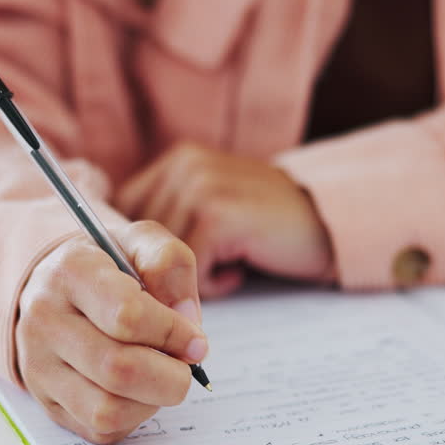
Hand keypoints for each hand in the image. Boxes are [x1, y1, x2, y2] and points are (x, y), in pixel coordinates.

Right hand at [16, 221, 207, 444]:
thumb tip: (188, 322)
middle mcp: (45, 321)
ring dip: (152, 400)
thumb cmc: (107, 267)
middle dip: (171, 376)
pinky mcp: (47, 402)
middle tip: (184, 365)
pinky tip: (138, 391)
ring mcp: (39, 366)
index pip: (127, 315)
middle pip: (119, 370)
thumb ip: (170, 266)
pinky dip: (133, 417)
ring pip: (107, 408)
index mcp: (70, 272)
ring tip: (160, 376)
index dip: (173, 333)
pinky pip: (100, 428)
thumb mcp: (140, 243)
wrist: (54, 287)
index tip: (195, 340)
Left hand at [115, 142, 333, 297]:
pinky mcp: (217, 215)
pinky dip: (215, 283)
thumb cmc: (268, 226)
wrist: (328, 222)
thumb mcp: (212, 208)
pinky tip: (241, 267)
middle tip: (209, 271)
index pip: (124, 218)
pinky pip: (190, 272)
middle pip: (138, 242)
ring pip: (162, 261)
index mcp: (175, 161)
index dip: (140, 255)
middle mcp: (182, 166)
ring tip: (232, 262)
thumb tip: (116, 263)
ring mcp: (199, 187)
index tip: (169, 271)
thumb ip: (170, 219)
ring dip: (195, 278)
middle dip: (166, 271)